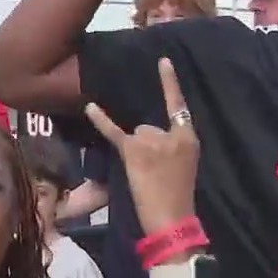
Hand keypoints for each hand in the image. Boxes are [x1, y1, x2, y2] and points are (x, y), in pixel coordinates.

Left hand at [84, 58, 197, 235]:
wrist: (172, 218)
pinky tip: (89, 107)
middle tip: (153, 172)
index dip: (170, 82)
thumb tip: (141, 133)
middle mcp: (170, 133)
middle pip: (148, 126)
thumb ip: (171, 145)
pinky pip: (114, 132)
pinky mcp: (134, 151)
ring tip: (144, 176)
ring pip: (134, 134)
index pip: (179, 105)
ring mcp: (152, 141)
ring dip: (134, 151)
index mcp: (189, 137)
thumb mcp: (185, 164)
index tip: (163, 60)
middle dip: (146, 145)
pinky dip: (101, 120)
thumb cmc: (178, 195)